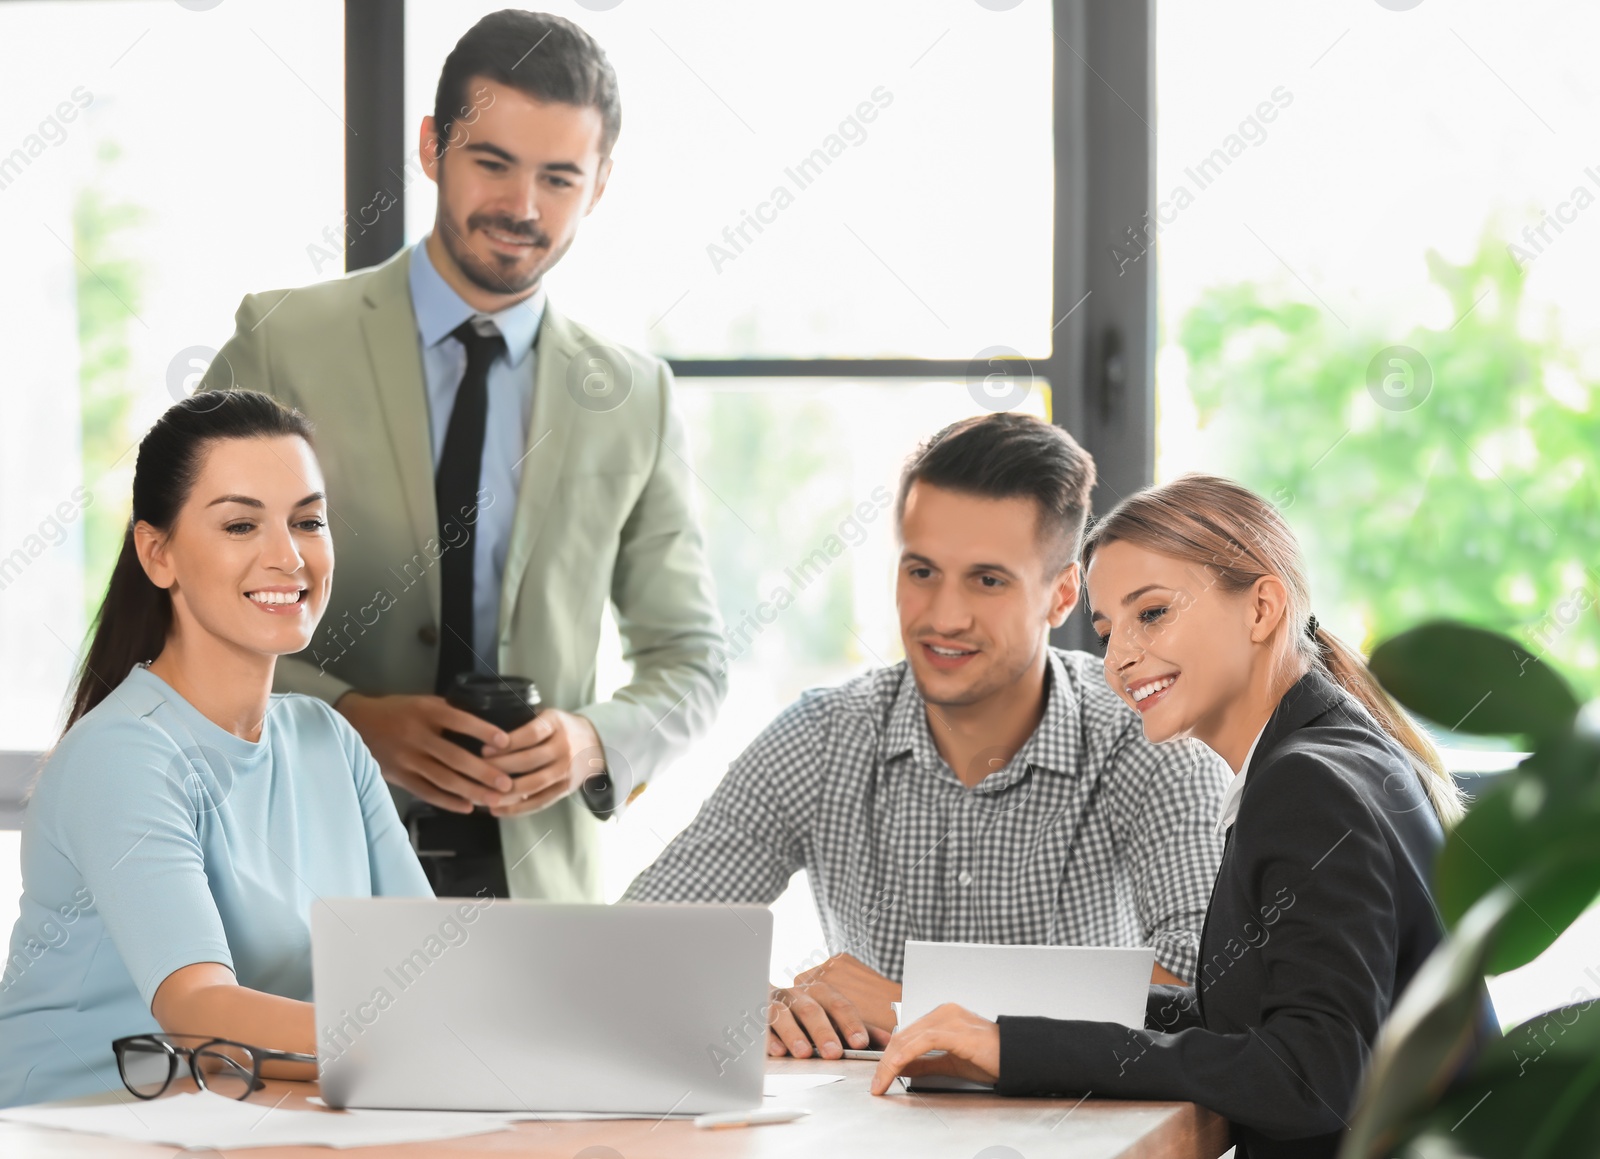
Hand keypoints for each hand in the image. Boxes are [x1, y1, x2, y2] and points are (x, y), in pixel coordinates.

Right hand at [336, 693, 512, 812]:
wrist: (355, 723)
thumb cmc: (397, 711)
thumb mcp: (423, 702)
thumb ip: (450, 712)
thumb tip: (487, 723)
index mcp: (426, 712)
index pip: (459, 721)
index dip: (482, 731)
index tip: (506, 742)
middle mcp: (417, 736)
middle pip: (454, 757)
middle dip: (483, 772)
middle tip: (507, 784)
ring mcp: (407, 759)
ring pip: (443, 779)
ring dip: (471, 791)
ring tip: (494, 800)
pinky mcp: (399, 777)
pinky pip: (427, 792)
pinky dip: (448, 801)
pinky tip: (467, 807)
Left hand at [482, 708, 602, 817]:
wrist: (596, 743)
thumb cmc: (560, 728)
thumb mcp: (547, 716)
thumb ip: (524, 723)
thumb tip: (485, 735)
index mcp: (556, 724)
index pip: (530, 734)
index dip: (506, 743)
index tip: (484, 750)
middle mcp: (564, 747)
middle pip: (528, 761)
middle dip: (499, 769)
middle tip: (476, 773)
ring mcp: (566, 770)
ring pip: (533, 784)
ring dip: (505, 793)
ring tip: (482, 796)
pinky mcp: (566, 788)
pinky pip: (540, 801)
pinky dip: (518, 809)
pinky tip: (498, 810)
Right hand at [768, 953, 897, 1059]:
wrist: (765, 1000)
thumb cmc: (805, 1014)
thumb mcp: (833, 1019)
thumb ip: (857, 1029)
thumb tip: (888, 1041)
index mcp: (820, 992)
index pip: (838, 1004)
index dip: (851, 1022)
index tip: (860, 1042)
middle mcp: (798, 995)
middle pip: (812, 1009)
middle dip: (823, 1031)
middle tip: (834, 1052)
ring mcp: (775, 1004)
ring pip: (784, 1015)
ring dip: (794, 1034)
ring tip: (804, 1053)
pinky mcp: (756, 1017)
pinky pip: (761, 1026)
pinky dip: (769, 1039)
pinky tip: (778, 1052)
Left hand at [870, 1004, 999, 1094]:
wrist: (1018, 1058)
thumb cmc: (990, 1057)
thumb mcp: (950, 1062)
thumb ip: (925, 1063)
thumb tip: (900, 1067)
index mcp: (941, 1016)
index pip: (905, 1035)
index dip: (888, 1057)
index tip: (879, 1078)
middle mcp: (943, 1013)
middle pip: (903, 1036)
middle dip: (885, 1062)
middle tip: (876, 1084)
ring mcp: (950, 1019)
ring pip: (909, 1038)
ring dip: (891, 1062)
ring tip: (882, 1082)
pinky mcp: (957, 1031)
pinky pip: (925, 1041)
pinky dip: (907, 1054)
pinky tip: (897, 1067)